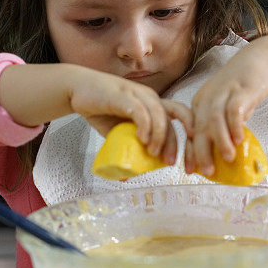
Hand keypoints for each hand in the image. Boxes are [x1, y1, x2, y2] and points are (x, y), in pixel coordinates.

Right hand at [69, 69, 192, 164]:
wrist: (78, 90)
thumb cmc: (101, 109)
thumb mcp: (119, 133)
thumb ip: (128, 147)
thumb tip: (129, 176)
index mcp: (156, 105)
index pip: (182, 117)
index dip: (190, 138)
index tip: (190, 160)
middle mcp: (151, 98)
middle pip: (175, 118)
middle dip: (178, 143)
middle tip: (171, 163)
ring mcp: (138, 94)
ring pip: (160, 115)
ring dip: (160, 136)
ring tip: (153, 153)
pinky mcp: (124, 95)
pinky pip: (140, 111)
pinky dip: (145, 126)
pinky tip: (142, 139)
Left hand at [185, 44, 267, 175]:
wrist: (259, 61)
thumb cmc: (241, 90)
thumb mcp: (225, 108)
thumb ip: (221, 128)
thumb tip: (220, 157)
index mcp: (199, 104)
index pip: (190, 131)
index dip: (189, 152)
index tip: (189, 170)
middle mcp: (207, 98)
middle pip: (200, 127)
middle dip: (201, 151)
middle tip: (208, 171)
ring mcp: (223, 92)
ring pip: (215, 119)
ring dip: (220, 141)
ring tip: (228, 158)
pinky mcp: (241, 89)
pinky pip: (234, 109)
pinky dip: (235, 126)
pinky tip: (240, 140)